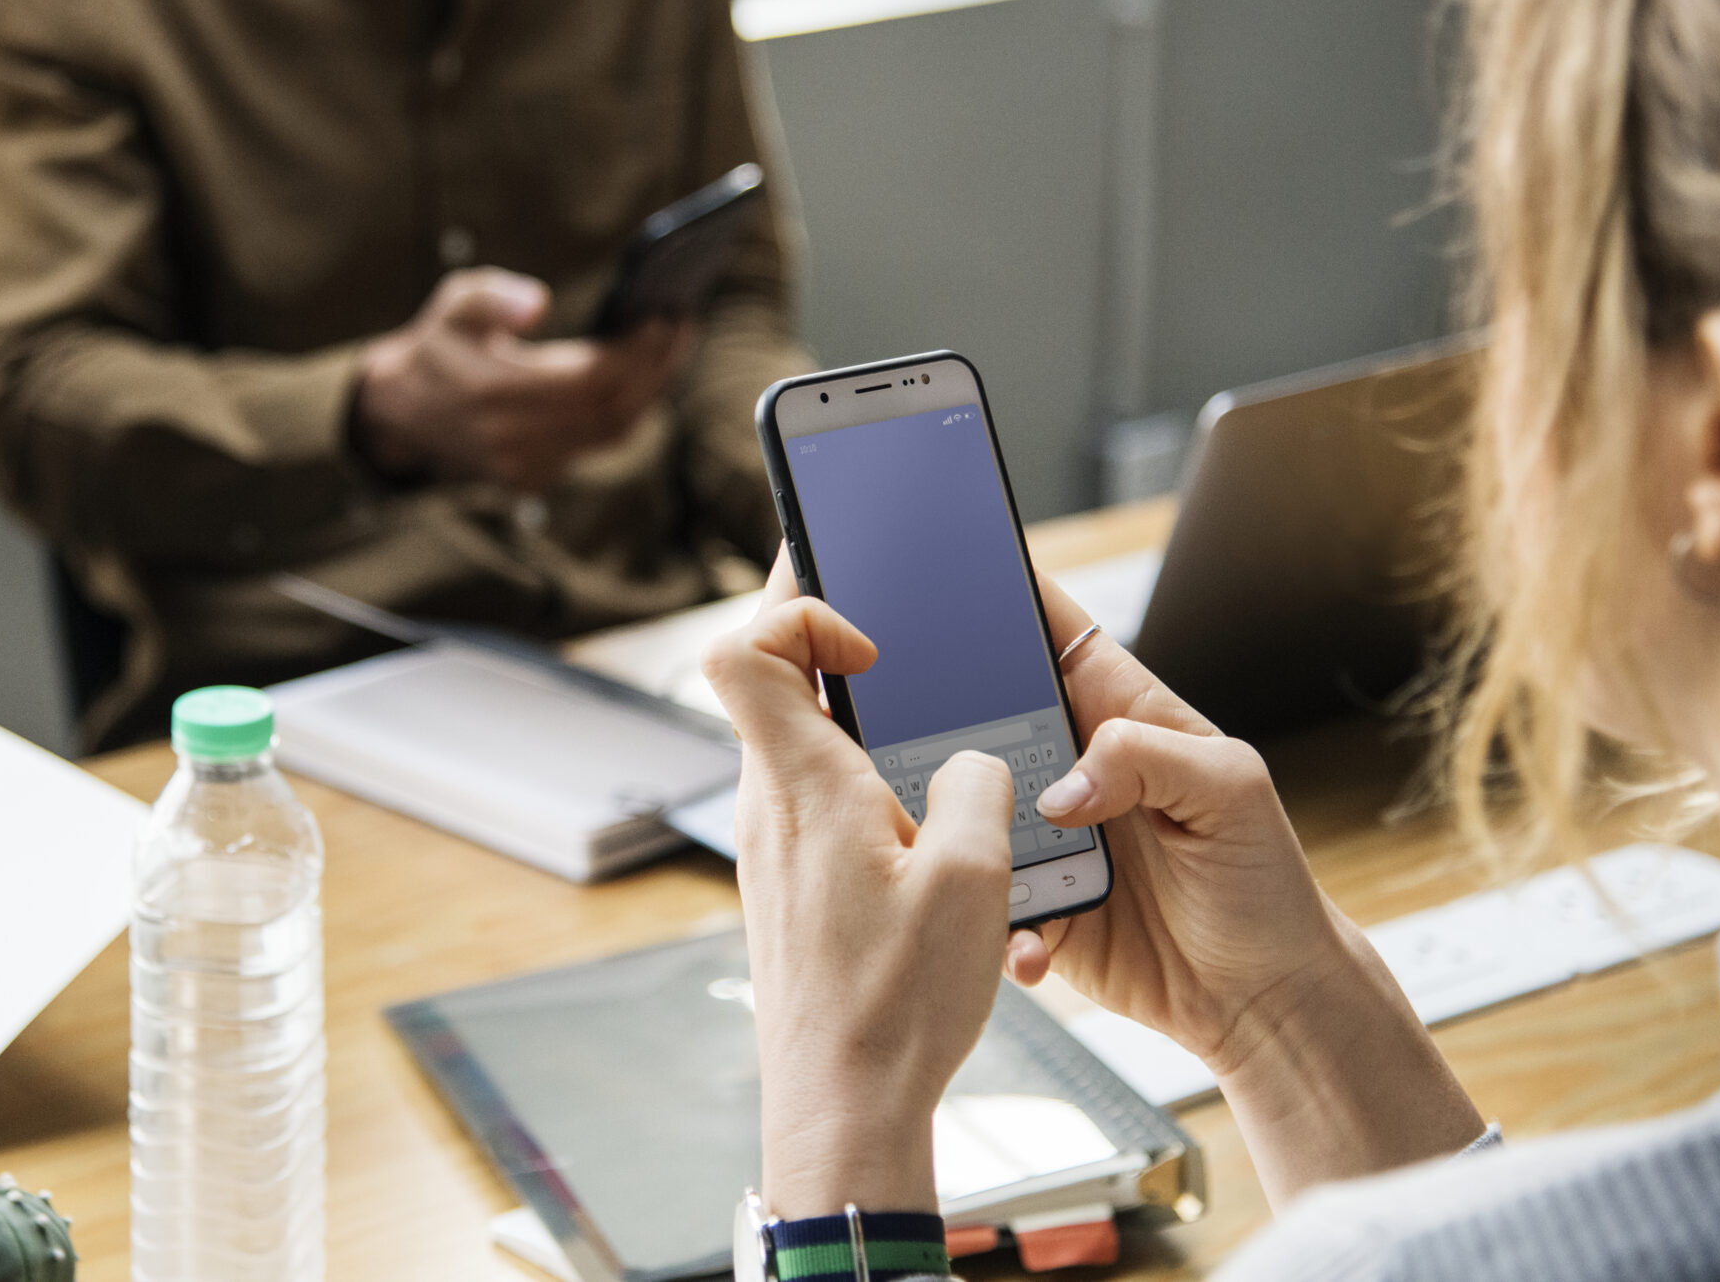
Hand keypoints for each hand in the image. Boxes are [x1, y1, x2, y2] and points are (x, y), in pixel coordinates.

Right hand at [352, 268, 686, 490]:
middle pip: (611, 410)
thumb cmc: (438, 344)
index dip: (635, 352)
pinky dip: (628, 410)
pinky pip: (598, 444)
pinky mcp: (534, 477)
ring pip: (613, 433)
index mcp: (491, 392)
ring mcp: (523, 466)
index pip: (588, 380)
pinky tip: (645, 375)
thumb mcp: (453, 303)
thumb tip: (537, 303)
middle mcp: (511, 438)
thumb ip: (491, 296)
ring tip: (672, 348)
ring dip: (650, 391)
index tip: (664, 317)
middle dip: (654, 368)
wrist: (402, 410)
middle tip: (680, 326)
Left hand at [706, 550, 1015, 1219]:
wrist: (842, 1108)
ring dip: (850, 715)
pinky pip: (809, 796)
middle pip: (767, 678)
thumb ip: (978, 790)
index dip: (799, 611)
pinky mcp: (788, 883)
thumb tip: (972, 761)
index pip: (741, 646)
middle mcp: (768, 805)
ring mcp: (772, 845)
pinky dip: (856, 776)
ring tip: (924, 726)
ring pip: (792, 740)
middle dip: (829, 636)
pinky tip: (916, 814)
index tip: (870, 646)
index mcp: (802, 784)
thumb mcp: (974, 882)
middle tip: (893, 627)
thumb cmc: (896, 1006)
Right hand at [1007, 572, 1484, 1198]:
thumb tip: (1059, 792)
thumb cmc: (1263, 881)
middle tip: (926, 731)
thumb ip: (1145, 757)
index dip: (1004, 597)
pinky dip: (991, 920)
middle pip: (984, 714)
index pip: (1051, 632)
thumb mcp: (1231, 789)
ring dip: (961, 827)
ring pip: (965, 808)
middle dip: (946, 713)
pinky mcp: (1031, 906)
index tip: (956, 583)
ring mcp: (1042, 837)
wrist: (1263, 999)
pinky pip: (981, 901)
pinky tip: (1028, 941)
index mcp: (1118, 714)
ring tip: (981, 854)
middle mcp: (1069, 768)